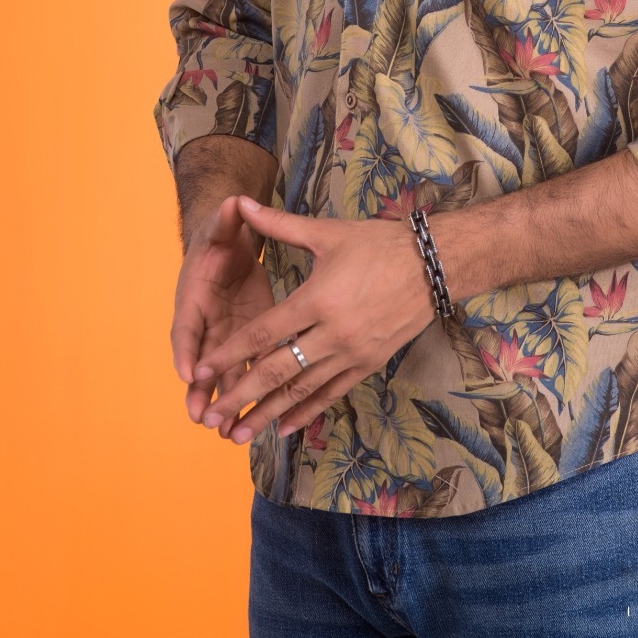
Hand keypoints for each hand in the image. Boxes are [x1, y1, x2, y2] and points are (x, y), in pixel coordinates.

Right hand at [171, 195, 275, 438]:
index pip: (186, 327)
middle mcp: (204, 325)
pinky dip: (248, 396)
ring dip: (223, 404)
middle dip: (200, 391)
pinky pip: (245, 372)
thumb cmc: (221, 238)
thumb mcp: (223, 227)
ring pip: (221, 376)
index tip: (189, 372)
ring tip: (228, 435)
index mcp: (193, 299)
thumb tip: (233, 201)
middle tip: (201, 418)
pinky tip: (253, 422)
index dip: (187, 349)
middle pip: (200, 363)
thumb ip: (227, 220)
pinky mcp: (246, 341)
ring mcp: (224, 337)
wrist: (227, 247)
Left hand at [190, 198, 437, 445]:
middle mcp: (332, 332)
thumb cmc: (379, 244)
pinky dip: (307, 412)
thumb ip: (278, 225)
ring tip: (240, 435)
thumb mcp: (327, 232)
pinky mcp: (369, 363)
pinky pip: (332, 393)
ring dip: (269, 414)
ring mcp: (352, 352)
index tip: (202, 372)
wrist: (435, 264)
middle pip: (277, 371)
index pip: (263, 333)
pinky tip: (286, 428)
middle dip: (241, 396)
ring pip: (303, 390)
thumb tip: (239, 202)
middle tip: (211, 418)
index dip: (230, 354)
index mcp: (317, 298)